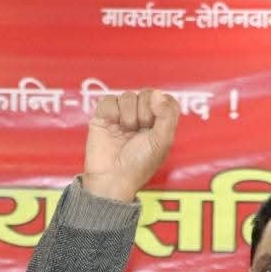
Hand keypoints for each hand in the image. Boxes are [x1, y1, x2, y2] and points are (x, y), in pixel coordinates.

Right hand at [81, 88, 179, 202]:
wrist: (113, 178)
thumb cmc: (139, 164)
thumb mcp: (162, 141)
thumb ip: (167, 115)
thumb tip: (157, 93)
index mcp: (158, 123)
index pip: (164, 99)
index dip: (161, 107)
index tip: (155, 124)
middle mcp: (141, 117)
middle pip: (147, 94)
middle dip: (144, 113)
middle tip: (139, 132)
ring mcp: (121, 115)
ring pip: (127, 96)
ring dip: (128, 116)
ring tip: (125, 132)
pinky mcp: (103, 116)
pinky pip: (109, 99)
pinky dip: (112, 112)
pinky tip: (113, 126)